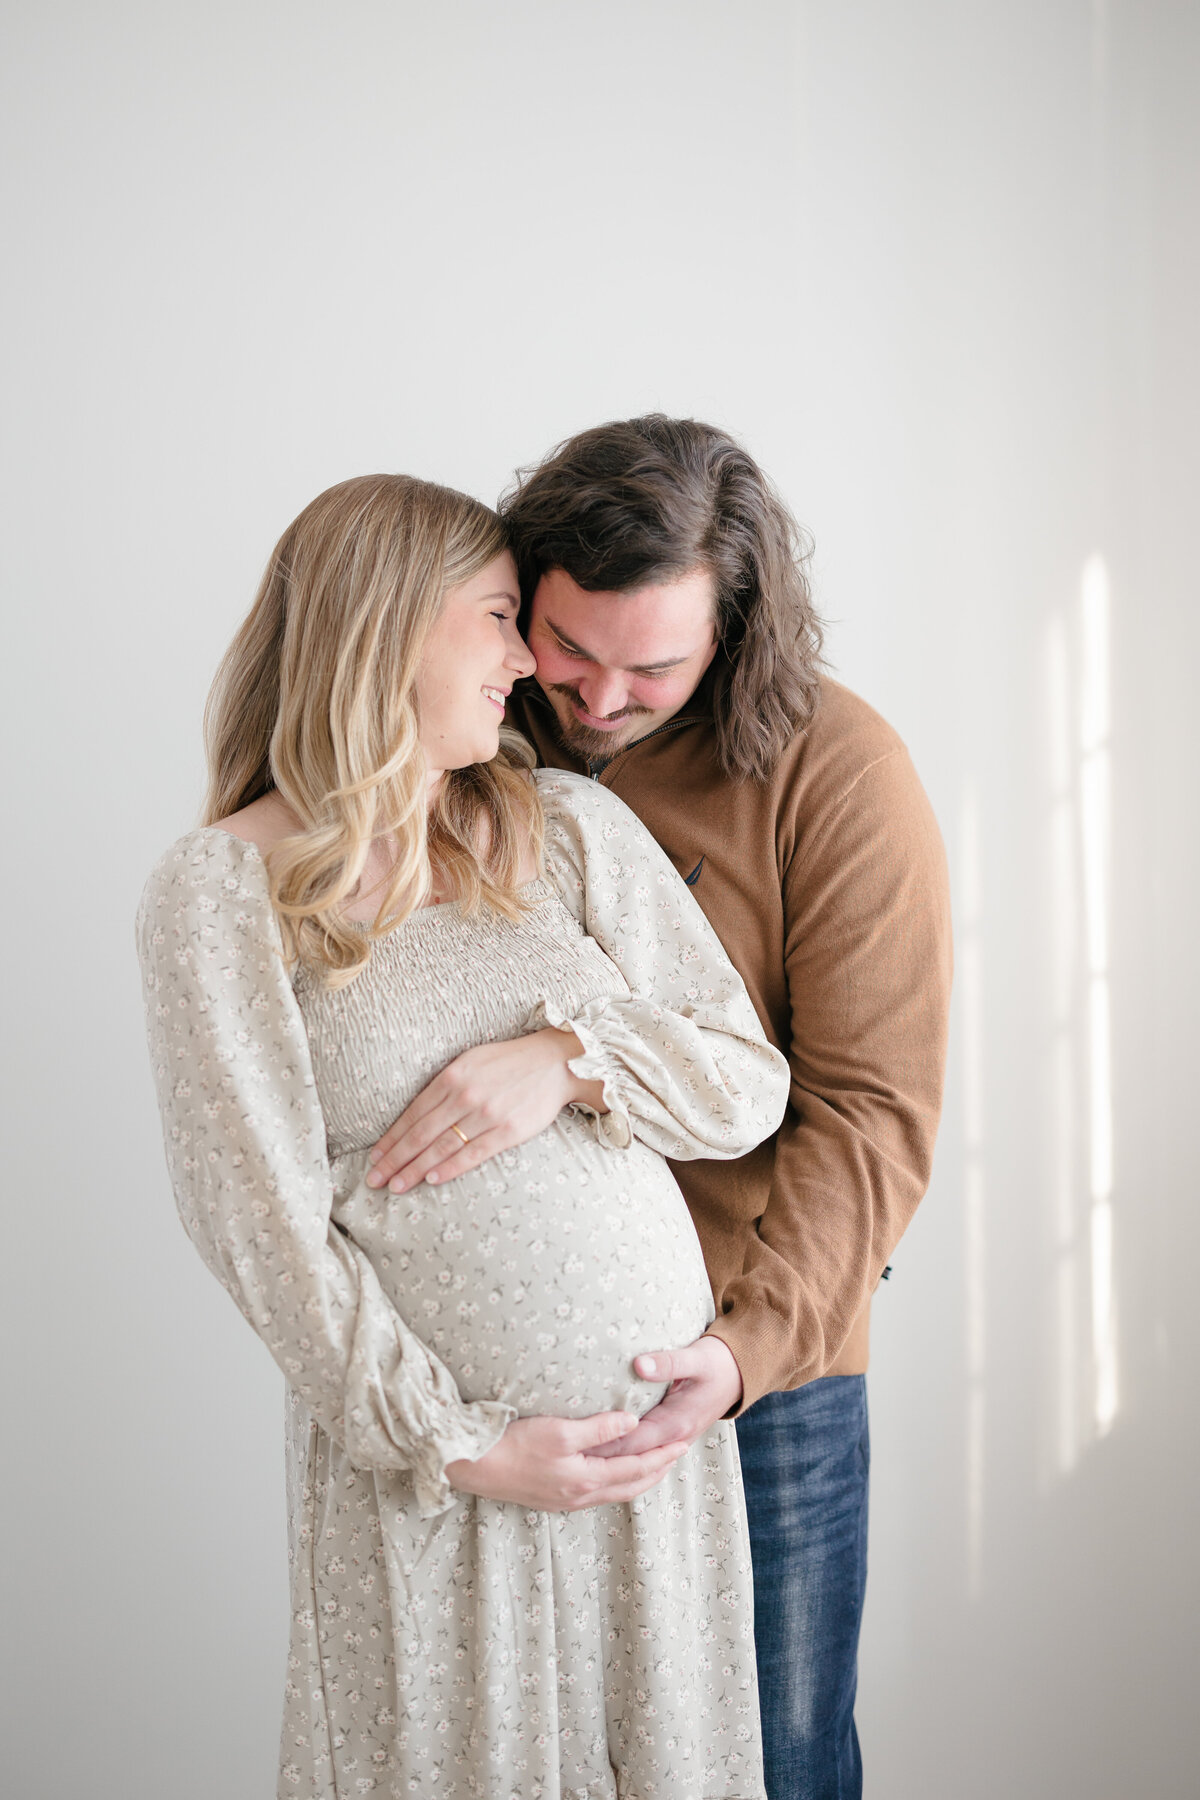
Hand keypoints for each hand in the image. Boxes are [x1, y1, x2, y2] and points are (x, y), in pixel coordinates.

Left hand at [365, 1028, 605, 1192]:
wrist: (555, 1063)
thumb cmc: (509, 1062)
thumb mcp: (471, 1061)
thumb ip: (445, 1084)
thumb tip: (416, 1112)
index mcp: (453, 1076)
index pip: (413, 1114)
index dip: (392, 1138)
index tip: (375, 1156)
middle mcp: (465, 1096)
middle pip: (421, 1134)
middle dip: (395, 1159)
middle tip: (374, 1180)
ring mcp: (487, 1115)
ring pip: (442, 1148)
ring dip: (415, 1170)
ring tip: (396, 1186)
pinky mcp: (508, 1132)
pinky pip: (473, 1154)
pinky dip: (450, 1168)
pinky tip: (432, 1180)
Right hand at [445, 1409, 691, 1509]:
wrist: (474, 1466)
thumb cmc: (514, 1444)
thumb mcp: (560, 1431)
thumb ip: (599, 1428)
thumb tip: (632, 1423)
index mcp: (586, 1480)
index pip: (636, 1470)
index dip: (662, 1456)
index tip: (683, 1443)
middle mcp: (580, 1496)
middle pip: (631, 1487)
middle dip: (657, 1471)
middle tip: (677, 1454)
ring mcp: (566, 1500)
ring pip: (615, 1492)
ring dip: (639, 1478)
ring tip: (655, 1462)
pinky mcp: (554, 1498)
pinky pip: (599, 1492)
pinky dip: (618, 1481)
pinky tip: (615, 1471)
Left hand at [585, 1334, 743, 1458]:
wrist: (740, 1372)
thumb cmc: (717, 1363)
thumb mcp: (695, 1358)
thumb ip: (668, 1362)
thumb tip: (638, 1365)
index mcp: (675, 1424)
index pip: (630, 1443)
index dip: (602, 1446)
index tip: (574, 1446)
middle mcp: (673, 1438)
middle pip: (628, 1456)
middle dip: (598, 1458)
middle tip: (564, 1459)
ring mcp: (673, 1439)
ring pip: (635, 1458)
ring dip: (609, 1460)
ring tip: (574, 1461)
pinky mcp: (671, 1433)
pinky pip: (643, 1450)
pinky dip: (622, 1453)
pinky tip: (601, 1452)